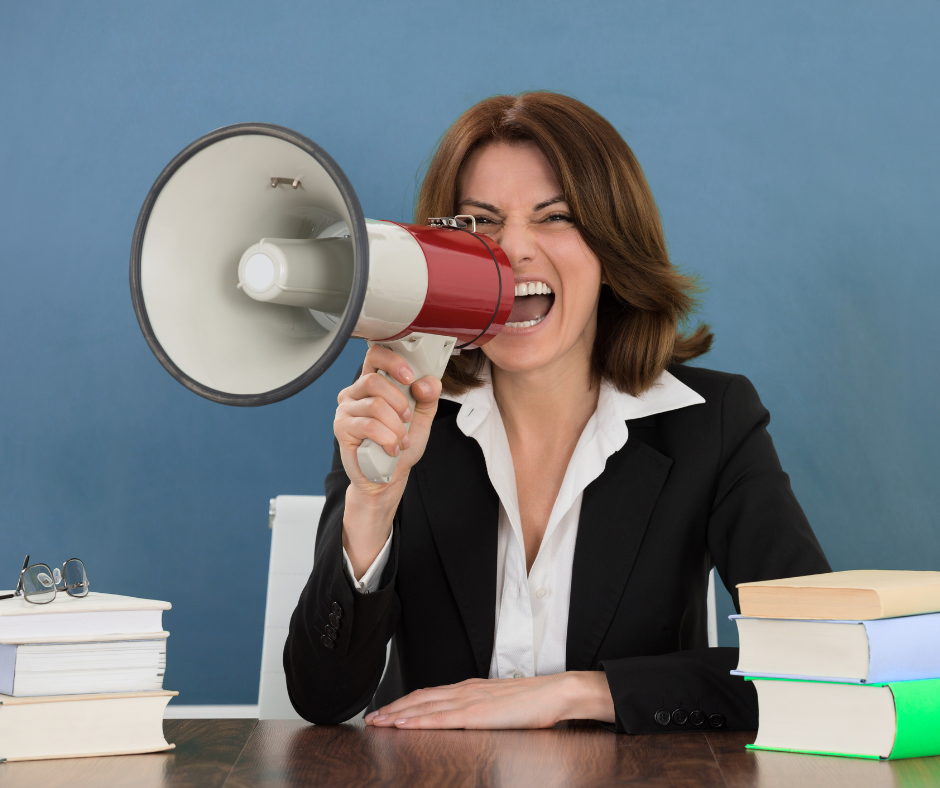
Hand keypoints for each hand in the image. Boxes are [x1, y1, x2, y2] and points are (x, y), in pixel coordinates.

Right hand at [335, 344, 442, 575]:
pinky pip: (368, 426)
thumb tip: (425, 382)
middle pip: (373, 381)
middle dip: (399, 401)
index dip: (393, 362)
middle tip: (408, 417)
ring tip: (402, 439)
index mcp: (374, 383)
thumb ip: (427, 397)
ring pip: (375, 405)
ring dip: (396, 425)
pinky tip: (392, 448)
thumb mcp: (421, 418)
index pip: (376, 355)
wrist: (388, 476)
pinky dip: (387, 438)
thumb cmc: (400, 445)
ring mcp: (346, 410)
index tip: (410, 377)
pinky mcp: (342, 428)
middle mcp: (356, 392)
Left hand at [364, 671, 614, 729]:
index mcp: (471, 688)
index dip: (406, 701)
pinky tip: (403, 724)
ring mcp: (469, 700)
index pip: (430, 694)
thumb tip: (468, 719)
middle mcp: (465, 690)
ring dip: (398, 713)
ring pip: (424, 705)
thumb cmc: (535, 702)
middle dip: (393, 707)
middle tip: (371, 717)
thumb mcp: (501, 705)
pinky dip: (418, 720)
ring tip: (378, 721)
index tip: (387, 710)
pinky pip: (440, 718)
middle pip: (420, 697)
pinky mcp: (476, 714)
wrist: (556, 693)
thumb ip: (482, 709)